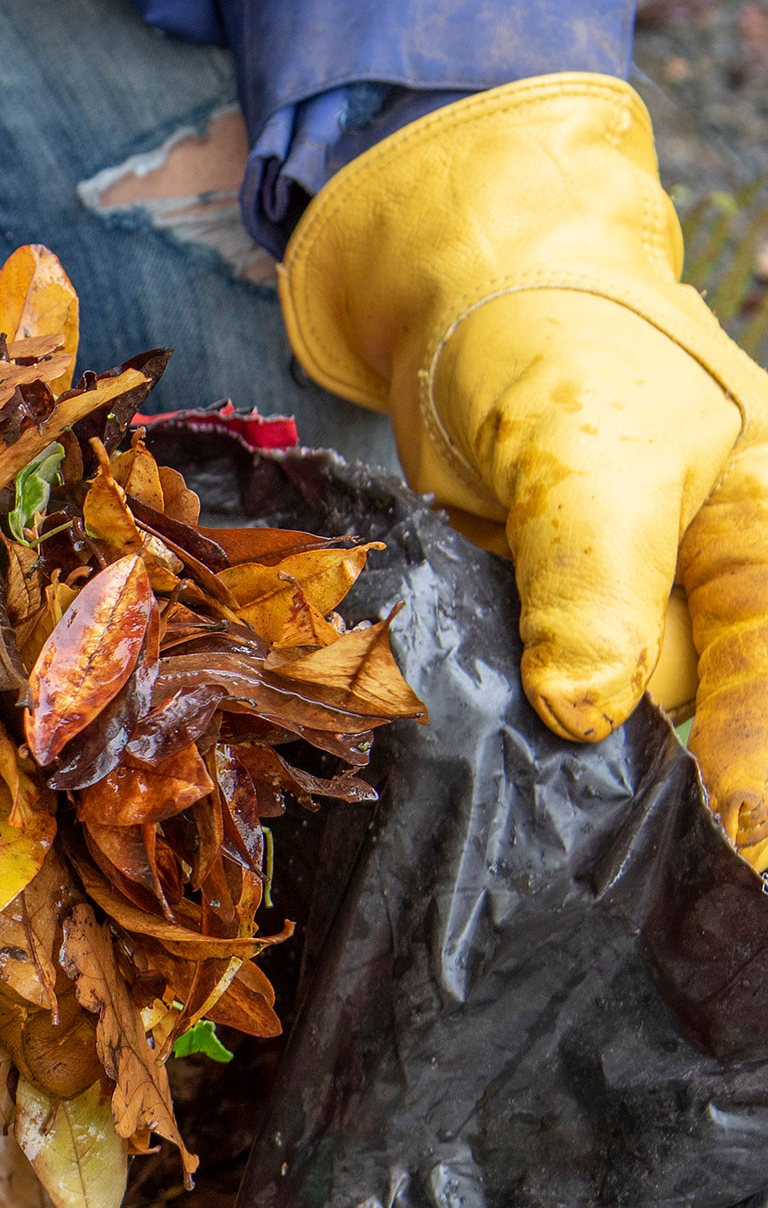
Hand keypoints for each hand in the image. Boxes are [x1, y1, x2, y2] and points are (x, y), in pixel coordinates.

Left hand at [279, 75, 767, 865]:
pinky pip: (547, 721)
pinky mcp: (553, 651)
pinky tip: (503, 819)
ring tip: (576, 877)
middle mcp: (717, 597)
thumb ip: (591, 576)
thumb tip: (587, 710)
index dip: (756, 749)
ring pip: (628, 737)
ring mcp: (635, 632)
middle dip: (681, 801)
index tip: (732, 831)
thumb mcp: (583, 451)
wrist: (469, 319)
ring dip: (595, 798)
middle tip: (657, 887)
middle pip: (715, 716)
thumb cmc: (557, 355)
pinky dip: (523, 761)